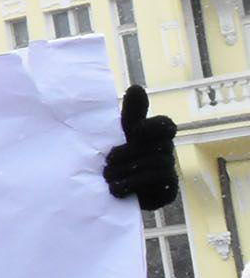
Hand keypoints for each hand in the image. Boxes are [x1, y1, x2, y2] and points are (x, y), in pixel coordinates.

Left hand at [104, 86, 181, 210]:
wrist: (112, 190)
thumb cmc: (117, 157)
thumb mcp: (120, 134)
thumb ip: (131, 114)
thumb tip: (136, 87)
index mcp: (157, 135)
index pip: (166, 125)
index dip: (153, 127)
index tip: (135, 131)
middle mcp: (167, 151)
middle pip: (155, 147)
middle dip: (128, 154)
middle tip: (106, 161)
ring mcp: (170, 170)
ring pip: (155, 165)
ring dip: (126, 171)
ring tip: (107, 177)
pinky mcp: (169, 189)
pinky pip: (157, 182)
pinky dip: (133, 184)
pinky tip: (117, 189)